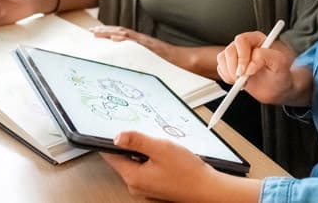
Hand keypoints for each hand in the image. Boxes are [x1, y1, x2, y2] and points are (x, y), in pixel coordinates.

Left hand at [89, 25, 177, 62]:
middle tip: (91, 31)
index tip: (95, 32)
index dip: (107, 32)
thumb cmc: (168, 63)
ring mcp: (145, 42)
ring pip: (125, 34)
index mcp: (140, 43)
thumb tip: (125, 63)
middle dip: (105, 31)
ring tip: (98, 32)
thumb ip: (138, 58)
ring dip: (111, 32)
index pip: (121, 34)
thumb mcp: (149, 59)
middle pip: (120, 32)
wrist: (183, 61)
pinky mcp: (150, 46)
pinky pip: (136, 41)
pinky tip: (115, 38)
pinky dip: (125, 39)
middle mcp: (141, 40)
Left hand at [101, 131, 223, 201]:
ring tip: (161, 148)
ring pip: (136, 162)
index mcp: (132, 177)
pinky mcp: (153, 187)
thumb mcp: (161, 148)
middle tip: (149, 137)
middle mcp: (135, 186)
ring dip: (145, 152)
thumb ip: (137, 141)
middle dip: (133, 145)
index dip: (111, 140)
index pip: (110, 155)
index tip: (117, 129)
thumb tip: (117, 136)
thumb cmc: (188, 173)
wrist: (207, 189)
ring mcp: (144, 188)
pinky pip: (146, 169)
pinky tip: (166, 157)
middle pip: (123, 158)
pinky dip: (152, 160)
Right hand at [216, 31, 295, 104]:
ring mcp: (236, 54)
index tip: (246, 71)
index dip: (241, 56)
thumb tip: (250, 65)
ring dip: (229, 73)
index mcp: (257, 39)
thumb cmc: (280, 74)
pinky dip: (227, 77)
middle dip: (234, 67)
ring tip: (242, 81)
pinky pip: (220, 68)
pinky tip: (238, 82)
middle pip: (229, 50)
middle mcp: (245, 45)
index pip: (242, 41)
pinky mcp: (230, 65)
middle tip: (241, 79)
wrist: (276, 88)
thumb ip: (266, 58)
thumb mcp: (280, 64)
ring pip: (222, 58)